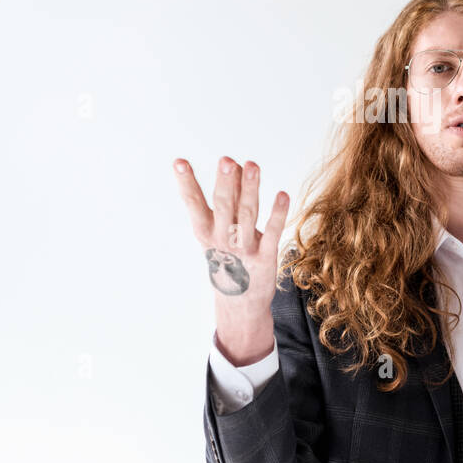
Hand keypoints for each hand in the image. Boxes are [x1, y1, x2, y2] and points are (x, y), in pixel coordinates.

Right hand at [174, 156, 289, 365]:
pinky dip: (278, 214)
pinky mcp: (265, 257)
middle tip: (226, 161)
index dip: (186, 183)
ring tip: (252, 165)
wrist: (240, 302)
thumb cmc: (229, 257)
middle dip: (225, 183)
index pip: (193, 203)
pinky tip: (283, 195)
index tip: (179, 162)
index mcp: (205, 231)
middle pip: (223, 207)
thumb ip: (230, 198)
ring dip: (250, 189)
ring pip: (247, 215)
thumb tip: (237, 164)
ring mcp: (243, 249)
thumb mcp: (221, 230)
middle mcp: (221, 240)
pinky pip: (272, 233)